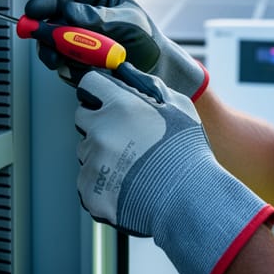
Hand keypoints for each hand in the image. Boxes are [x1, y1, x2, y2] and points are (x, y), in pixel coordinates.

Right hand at [24, 0, 208, 99]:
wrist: (156, 69)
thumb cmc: (148, 38)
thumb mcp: (129, 20)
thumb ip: (100, 16)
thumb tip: (70, 12)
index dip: (46, 1)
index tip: (33, 10)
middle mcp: (83, 19)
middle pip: (52, 20)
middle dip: (45, 31)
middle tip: (44, 40)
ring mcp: (79, 41)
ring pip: (53, 44)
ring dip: (54, 52)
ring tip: (64, 59)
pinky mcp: (78, 62)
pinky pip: (63, 64)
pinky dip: (67, 68)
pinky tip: (83, 69)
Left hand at [74, 67, 273, 273]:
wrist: (190, 200)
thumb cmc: (187, 152)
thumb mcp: (178, 106)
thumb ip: (149, 85)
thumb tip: (127, 73)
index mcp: (119, 106)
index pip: (89, 85)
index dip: (98, 91)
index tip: (104, 100)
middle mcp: (99, 131)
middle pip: (83, 119)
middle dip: (99, 123)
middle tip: (126, 138)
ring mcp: (92, 162)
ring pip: (87, 152)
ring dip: (102, 155)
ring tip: (134, 167)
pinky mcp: (89, 190)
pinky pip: (88, 181)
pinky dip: (103, 184)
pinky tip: (128, 186)